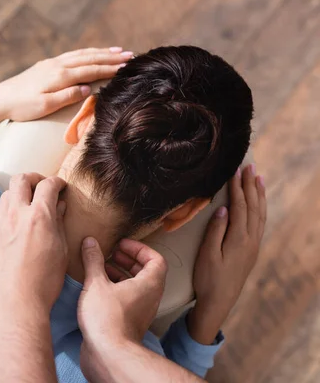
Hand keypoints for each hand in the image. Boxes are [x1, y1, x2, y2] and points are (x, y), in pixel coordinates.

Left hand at [0, 47, 133, 134]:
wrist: (1, 99)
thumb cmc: (22, 107)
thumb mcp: (45, 106)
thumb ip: (67, 97)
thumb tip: (87, 88)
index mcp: (60, 76)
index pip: (90, 70)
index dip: (110, 68)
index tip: (127, 67)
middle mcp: (58, 66)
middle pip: (90, 59)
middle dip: (111, 57)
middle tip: (131, 56)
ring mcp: (52, 63)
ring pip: (82, 54)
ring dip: (101, 52)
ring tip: (118, 51)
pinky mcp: (47, 65)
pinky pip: (72, 55)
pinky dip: (86, 53)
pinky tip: (93, 53)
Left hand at [0, 173, 66, 382]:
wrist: (14, 303)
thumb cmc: (43, 282)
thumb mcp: (61, 251)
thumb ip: (58, 223)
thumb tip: (59, 206)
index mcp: (38, 216)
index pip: (48, 185)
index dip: (57, 182)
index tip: (62, 187)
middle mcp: (16, 214)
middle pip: (21, 179)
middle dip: (34, 178)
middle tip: (44, 186)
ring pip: (7, 193)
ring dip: (19, 191)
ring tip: (29, 202)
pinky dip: (7, 206)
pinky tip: (15, 218)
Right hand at [77, 238, 167, 382]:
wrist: (109, 353)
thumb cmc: (107, 318)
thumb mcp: (96, 282)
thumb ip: (93, 260)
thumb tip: (91, 242)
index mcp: (149, 284)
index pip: (156, 259)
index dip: (139, 248)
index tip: (121, 245)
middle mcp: (150, 297)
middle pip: (146, 272)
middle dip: (128, 259)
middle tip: (111, 253)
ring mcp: (141, 311)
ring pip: (136, 286)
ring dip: (121, 274)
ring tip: (102, 267)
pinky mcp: (129, 321)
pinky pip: (128, 298)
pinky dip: (116, 288)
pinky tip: (97, 287)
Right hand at [189, 164, 266, 343]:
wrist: (219, 301)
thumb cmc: (208, 278)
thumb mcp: (207, 255)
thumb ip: (215, 231)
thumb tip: (224, 210)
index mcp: (238, 239)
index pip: (240, 207)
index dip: (237, 188)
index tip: (234, 171)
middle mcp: (250, 240)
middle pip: (253, 207)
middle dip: (251, 185)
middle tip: (249, 166)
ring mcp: (253, 245)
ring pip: (260, 214)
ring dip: (259, 194)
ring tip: (258, 178)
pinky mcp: (252, 250)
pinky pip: (260, 223)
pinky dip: (260, 208)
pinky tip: (258, 203)